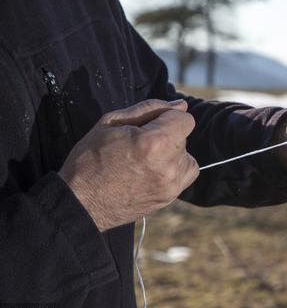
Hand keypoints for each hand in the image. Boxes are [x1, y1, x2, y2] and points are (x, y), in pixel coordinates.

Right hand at [59, 99, 199, 231]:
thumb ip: (150, 109)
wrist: (79, 203)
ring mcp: (171, 184)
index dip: (167, 117)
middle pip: (184, 137)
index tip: (149, 124)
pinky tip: (152, 170)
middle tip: (139, 144)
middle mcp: (168, 165)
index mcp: (155, 142)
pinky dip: (174, 169)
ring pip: (187, 156)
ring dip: (171, 153)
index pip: (185, 119)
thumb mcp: (112, 122)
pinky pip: (186, 174)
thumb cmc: (90, 159)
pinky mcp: (170, 197)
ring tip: (144, 159)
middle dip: (166, 134)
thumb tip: (181, 105)